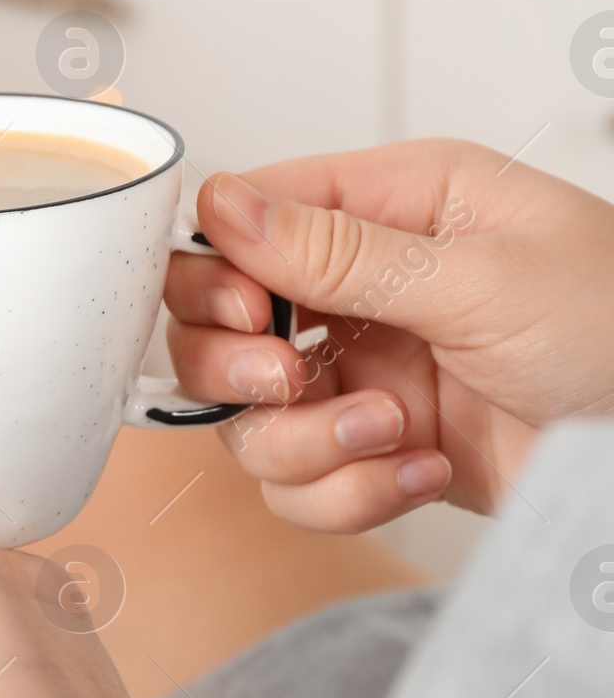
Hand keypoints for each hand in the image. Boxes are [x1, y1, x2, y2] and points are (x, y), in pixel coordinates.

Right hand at [164, 140, 613, 531]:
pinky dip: (347, 494)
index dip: (220, 270)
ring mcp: (368, 371)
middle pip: (219, 321)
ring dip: (305, 443)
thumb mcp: (479, 278)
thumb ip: (340, 250)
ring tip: (390, 436)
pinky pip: (302, 484)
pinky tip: (422, 474)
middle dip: (238, 366)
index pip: (248, 215)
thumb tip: (222, 203)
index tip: (252, 314)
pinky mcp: (380, 449)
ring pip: (251, 418)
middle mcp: (366, 284)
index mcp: (397, 203)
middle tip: (287, 380)